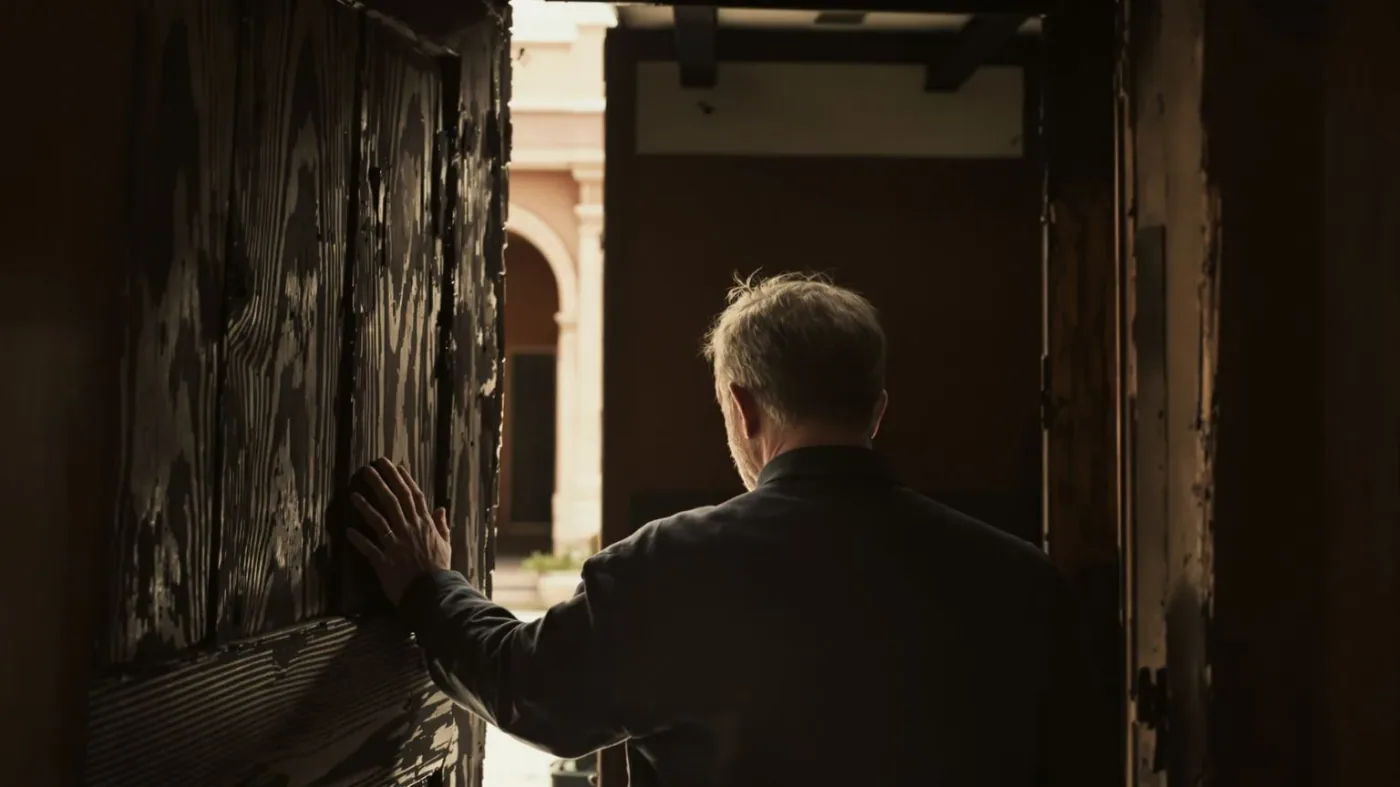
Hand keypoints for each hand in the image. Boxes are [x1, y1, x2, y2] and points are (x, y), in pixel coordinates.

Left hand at [348, 457, 451, 605]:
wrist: (434, 593)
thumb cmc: (440, 570)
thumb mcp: (445, 545)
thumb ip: (441, 526)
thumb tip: (441, 508)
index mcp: (424, 525)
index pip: (413, 496)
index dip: (403, 479)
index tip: (395, 465)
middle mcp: (409, 530)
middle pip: (393, 501)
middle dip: (381, 482)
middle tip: (369, 467)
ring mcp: (396, 544)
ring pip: (378, 519)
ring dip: (365, 505)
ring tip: (353, 492)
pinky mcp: (384, 560)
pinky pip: (369, 548)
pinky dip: (358, 540)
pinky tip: (348, 530)